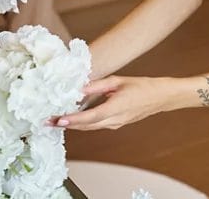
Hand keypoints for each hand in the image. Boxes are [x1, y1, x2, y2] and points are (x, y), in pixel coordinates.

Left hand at [53, 75, 170, 130]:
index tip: (59, 120)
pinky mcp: (116, 124)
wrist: (161, 97)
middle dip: (66, 124)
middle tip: (47, 122)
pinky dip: (84, 123)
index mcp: (115, 108)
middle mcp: (114, 120)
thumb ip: (97, 86)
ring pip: (90, 127)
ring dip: (73, 125)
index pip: (90, 117)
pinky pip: (96, 125)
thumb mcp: (118, 81)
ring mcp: (115, 124)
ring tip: (55, 121)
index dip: (73, 119)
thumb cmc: (142, 87)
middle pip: (85, 126)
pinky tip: (74, 118)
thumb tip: (79, 89)